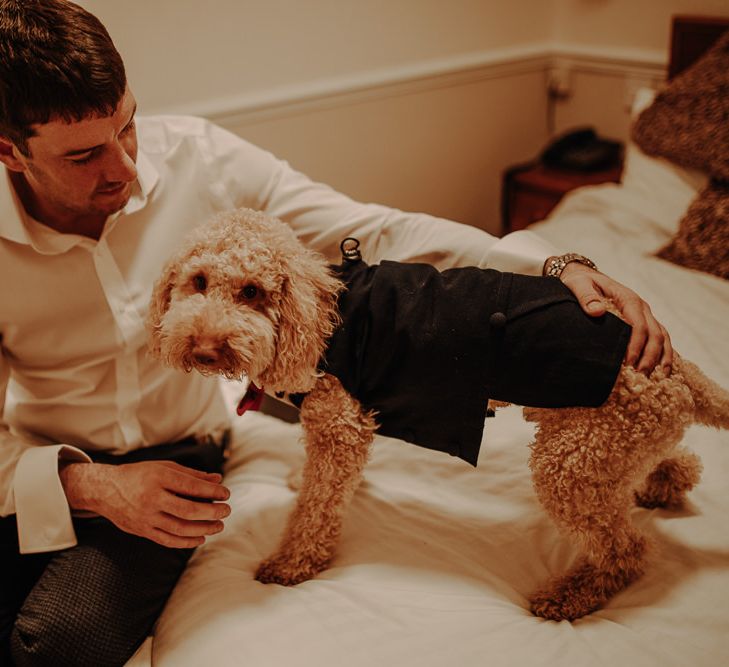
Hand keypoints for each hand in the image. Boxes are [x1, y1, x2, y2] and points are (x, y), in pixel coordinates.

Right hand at [60, 460, 230, 547]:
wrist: (105, 490)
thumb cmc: (140, 475)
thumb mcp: (164, 467)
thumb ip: (192, 475)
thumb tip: (217, 480)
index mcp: (158, 478)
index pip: (191, 486)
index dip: (211, 491)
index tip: (225, 493)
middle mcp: (151, 499)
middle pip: (187, 510)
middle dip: (211, 512)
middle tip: (226, 511)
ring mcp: (146, 517)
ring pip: (179, 528)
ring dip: (203, 529)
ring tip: (219, 526)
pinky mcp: (142, 531)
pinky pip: (167, 540)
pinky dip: (186, 541)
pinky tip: (201, 538)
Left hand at [559, 262, 672, 374]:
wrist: (585, 276)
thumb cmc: (580, 282)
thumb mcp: (578, 285)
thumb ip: (586, 297)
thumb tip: (597, 311)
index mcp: (627, 298)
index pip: (638, 324)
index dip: (635, 345)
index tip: (628, 362)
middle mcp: (641, 307)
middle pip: (654, 333)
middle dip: (650, 355)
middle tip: (641, 374)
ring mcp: (645, 314)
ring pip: (662, 336)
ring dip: (661, 356)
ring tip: (657, 377)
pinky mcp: (644, 320)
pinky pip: (660, 336)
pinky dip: (664, 353)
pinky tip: (662, 369)